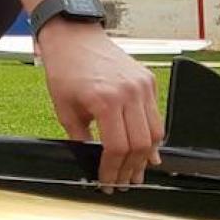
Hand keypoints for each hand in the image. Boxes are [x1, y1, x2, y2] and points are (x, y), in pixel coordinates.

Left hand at [38, 22, 162, 186]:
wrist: (74, 36)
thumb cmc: (65, 68)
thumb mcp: (64, 108)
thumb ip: (80, 137)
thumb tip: (91, 161)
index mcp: (105, 100)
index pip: (117, 147)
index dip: (113, 170)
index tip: (107, 182)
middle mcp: (129, 92)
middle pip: (141, 144)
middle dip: (131, 169)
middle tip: (124, 183)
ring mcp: (142, 85)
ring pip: (156, 132)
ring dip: (146, 156)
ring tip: (135, 171)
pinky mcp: (149, 80)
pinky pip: (155, 115)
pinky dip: (151, 135)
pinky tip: (144, 149)